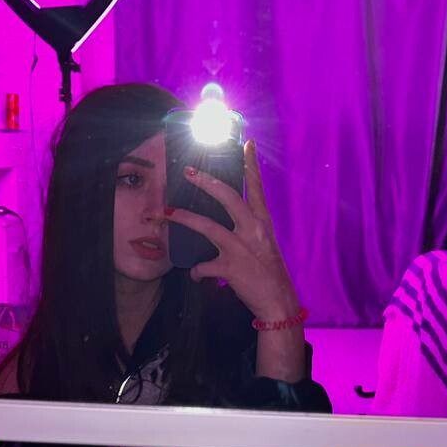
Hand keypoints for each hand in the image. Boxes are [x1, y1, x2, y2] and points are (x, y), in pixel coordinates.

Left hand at [165, 140, 299, 322]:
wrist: (278, 302)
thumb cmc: (271, 274)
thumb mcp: (266, 246)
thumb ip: (251, 231)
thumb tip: (233, 225)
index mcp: (263, 223)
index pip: (257, 187)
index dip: (251, 165)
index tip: (246, 144)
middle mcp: (253, 230)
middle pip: (227, 196)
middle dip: (205, 182)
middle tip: (187, 171)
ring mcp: (241, 248)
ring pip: (207, 226)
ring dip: (184, 219)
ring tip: (167, 213)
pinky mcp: (230, 268)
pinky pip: (204, 266)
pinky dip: (197, 271)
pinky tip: (196, 275)